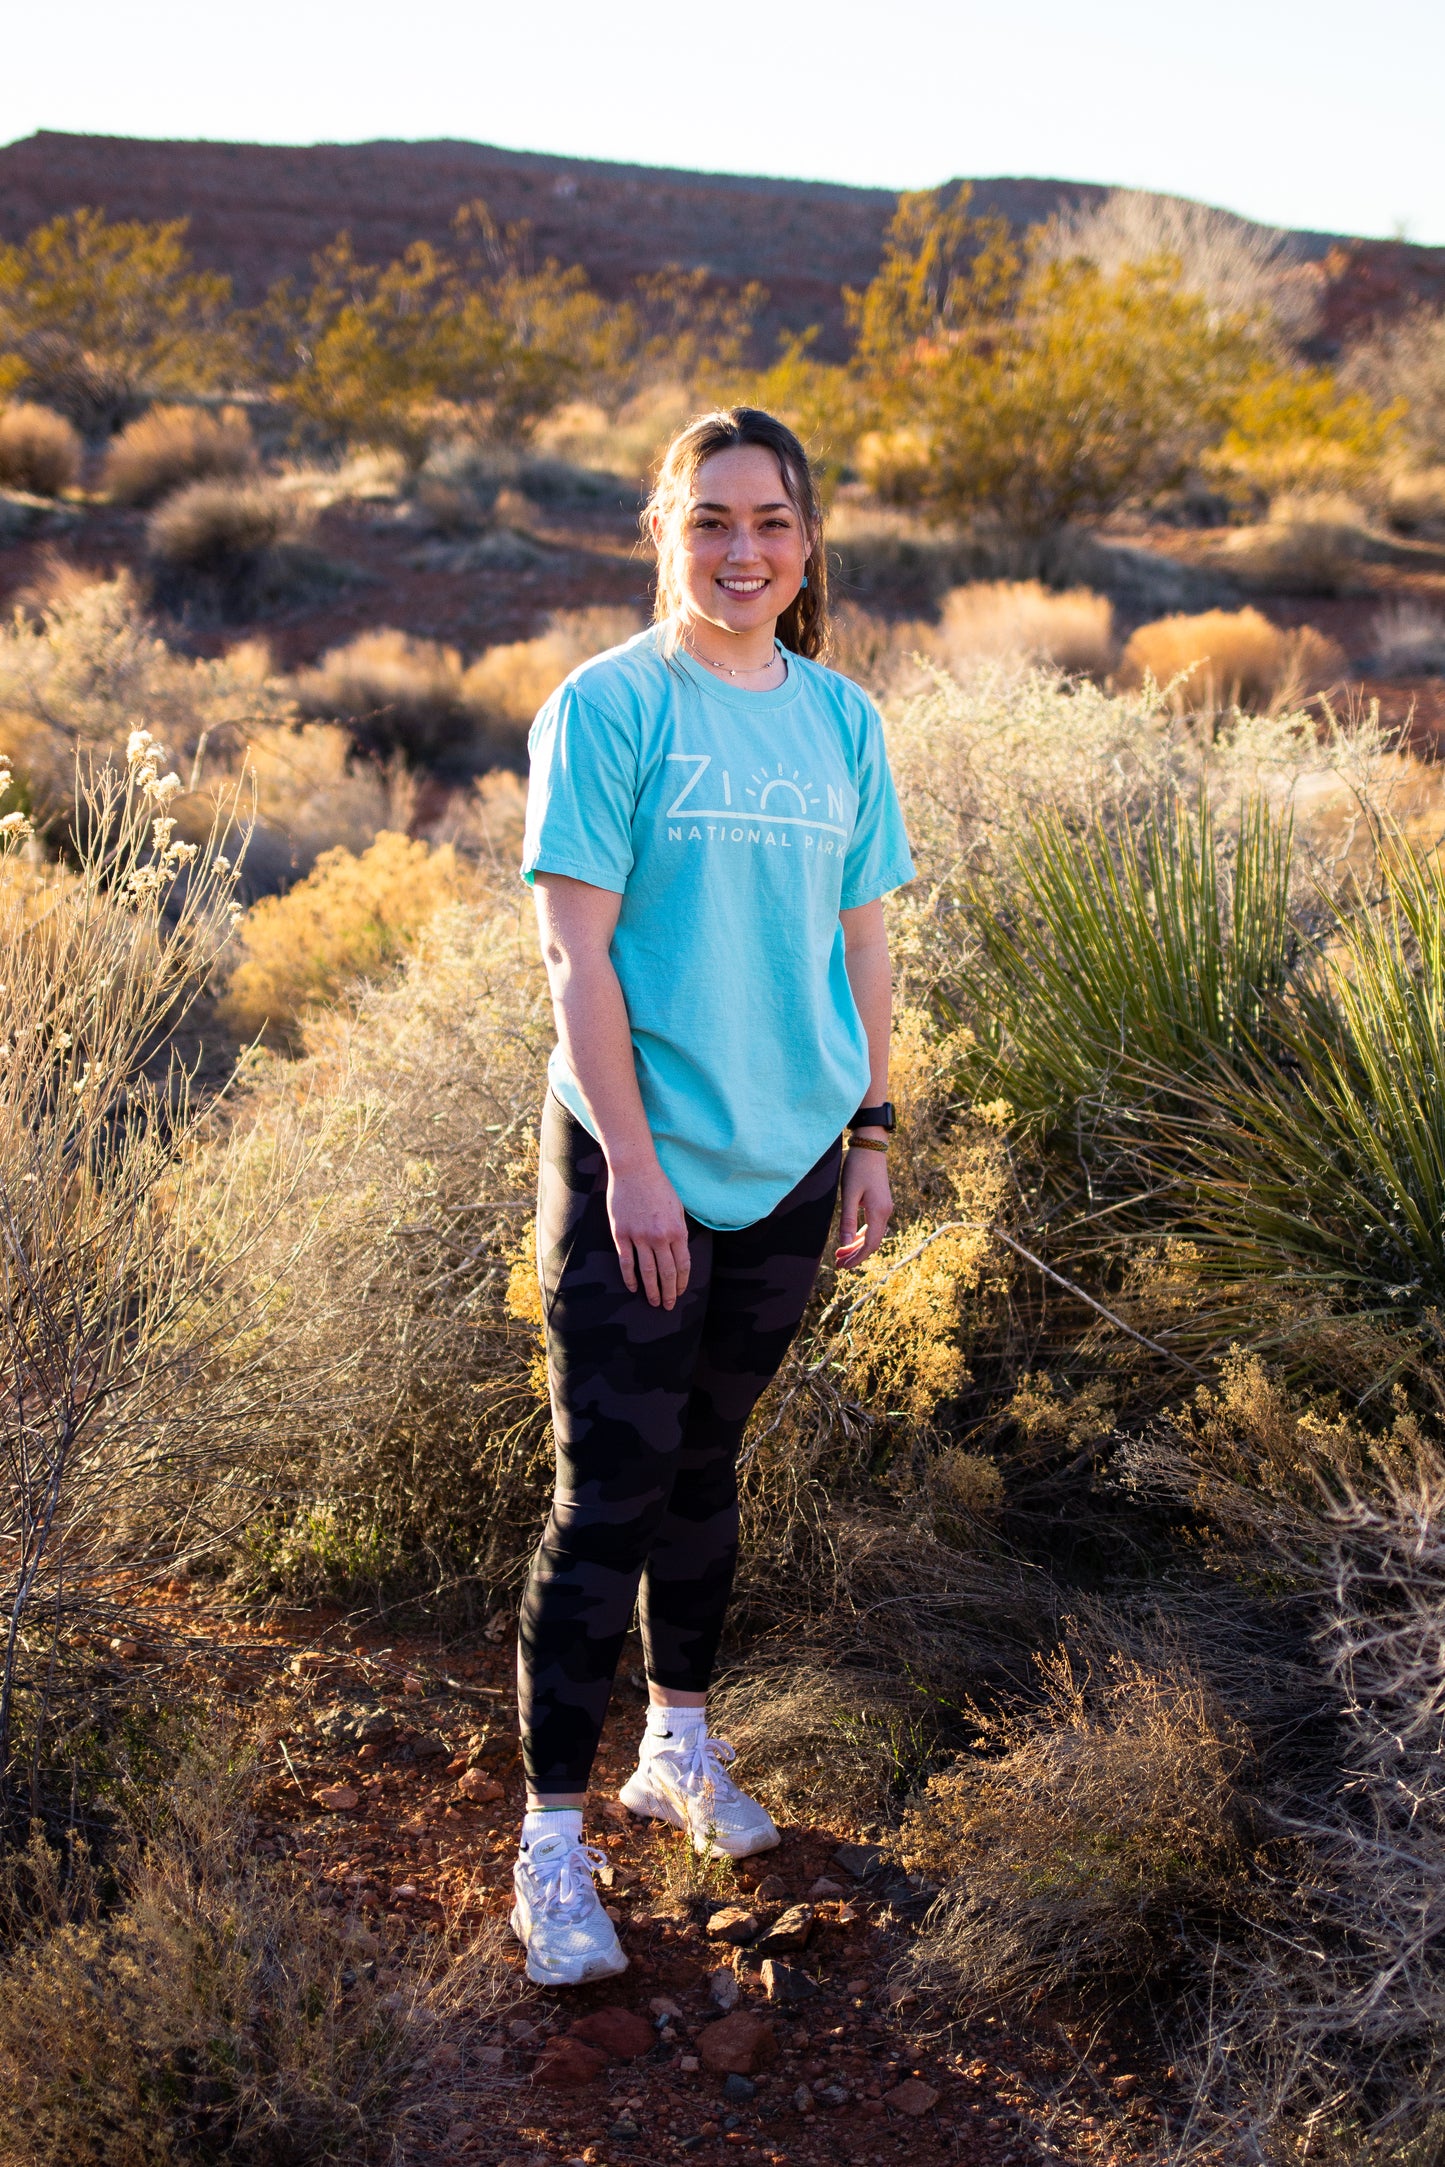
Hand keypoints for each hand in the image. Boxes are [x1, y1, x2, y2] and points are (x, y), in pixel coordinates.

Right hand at [607, 1160, 691, 1308]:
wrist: (634, 1170)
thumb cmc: (659, 1186)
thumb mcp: (677, 1208)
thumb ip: (679, 1231)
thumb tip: (680, 1253)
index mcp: (677, 1230)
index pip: (683, 1265)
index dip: (682, 1282)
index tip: (680, 1293)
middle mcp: (659, 1237)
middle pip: (666, 1272)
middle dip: (669, 1292)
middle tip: (668, 1306)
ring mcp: (639, 1236)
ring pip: (647, 1271)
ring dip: (651, 1290)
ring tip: (654, 1302)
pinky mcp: (621, 1234)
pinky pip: (626, 1262)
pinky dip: (630, 1277)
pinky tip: (633, 1287)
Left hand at [836, 1143, 891, 1268]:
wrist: (871, 1147)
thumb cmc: (858, 1167)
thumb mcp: (849, 1193)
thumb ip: (847, 1219)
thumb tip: (844, 1243)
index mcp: (879, 1212)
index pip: (870, 1244)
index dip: (857, 1258)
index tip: (843, 1266)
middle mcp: (885, 1212)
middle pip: (872, 1242)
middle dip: (856, 1255)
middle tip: (839, 1265)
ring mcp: (884, 1208)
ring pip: (872, 1235)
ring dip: (857, 1246)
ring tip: (841, 1254)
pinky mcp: (880, 1203)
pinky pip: (873, 1226)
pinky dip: (861, 1235)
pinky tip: (850, 1238)